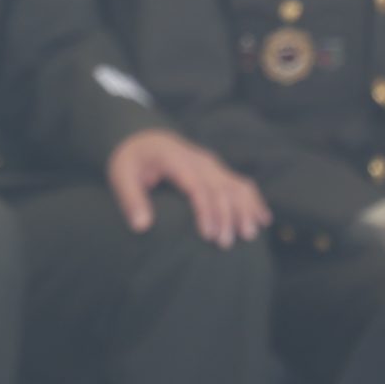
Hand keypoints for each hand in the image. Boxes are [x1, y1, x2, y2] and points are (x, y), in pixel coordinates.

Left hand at [106, 127, 268, 245]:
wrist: (144, 138)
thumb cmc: (131, 161)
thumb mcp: (121, 175)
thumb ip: (130, 199)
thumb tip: (142, 226)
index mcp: (174, 158)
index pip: (196, 185)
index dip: (206, 210)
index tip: (208, 236)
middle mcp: (197, 159)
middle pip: (220, 187)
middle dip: (226, 216)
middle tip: (225, 245)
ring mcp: (211, 164)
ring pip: (236, 184)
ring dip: (245, 209)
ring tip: (249, 235)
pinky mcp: (218, 171)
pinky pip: (241, 183)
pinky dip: (254, 200)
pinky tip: (263, 219)